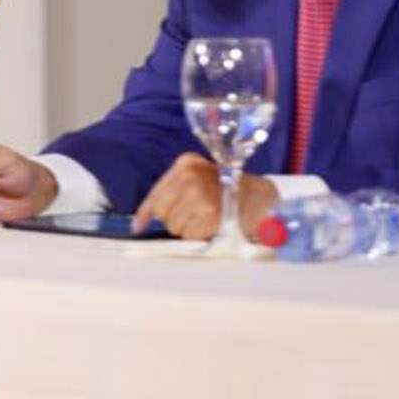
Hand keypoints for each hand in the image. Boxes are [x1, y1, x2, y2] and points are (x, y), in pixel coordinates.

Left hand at [132, 153, 279, 239]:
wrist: (260, 196)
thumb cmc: (225, 189)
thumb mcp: (195, 179)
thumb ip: (168, 196)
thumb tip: (137, 224)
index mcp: (185, 164)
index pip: (156, 194)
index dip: (146, 213)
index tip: (137, 226)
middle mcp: (190, 176)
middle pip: (162, 212)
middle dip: (174, 219)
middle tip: (194, 214)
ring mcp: (200, 194)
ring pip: (174, 226)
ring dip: (189, 227)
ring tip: (206, 216)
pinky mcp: (211, 213)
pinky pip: (191, 234)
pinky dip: (200, 233)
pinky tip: (213, 222)